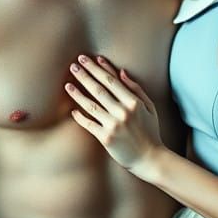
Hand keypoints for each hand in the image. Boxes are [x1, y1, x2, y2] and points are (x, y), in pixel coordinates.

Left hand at [66, 55, 163, 175]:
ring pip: (91, 105)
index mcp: (133, 102)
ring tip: (67, 85)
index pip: (111, 80)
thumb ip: (136, 89)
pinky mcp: (106, 138)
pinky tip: (72, 110)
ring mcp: (113, 125)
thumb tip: (121, 71)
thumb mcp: (149, 107)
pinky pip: (89, 124)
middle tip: (73, 65)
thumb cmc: (150, 132)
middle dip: (85, 75)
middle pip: (99, 89)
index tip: (87, 59)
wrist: (149, 159)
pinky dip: (80, 117)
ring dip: (77, 94)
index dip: (98, 68)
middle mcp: (122, 112)